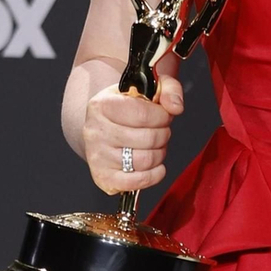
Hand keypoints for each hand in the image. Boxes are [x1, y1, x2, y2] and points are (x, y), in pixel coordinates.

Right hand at [82, 75, 183, 195]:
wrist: (103, 128)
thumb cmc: (127, 108)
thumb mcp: (147, 88)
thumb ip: (168, 89)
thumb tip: (176, 107)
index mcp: (102, 105)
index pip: (143, 114)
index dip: (162, 116)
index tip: (163, 116)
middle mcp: (95, 131)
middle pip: (148, 139)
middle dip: (163, 135)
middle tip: (161, 131)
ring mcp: (97, 156)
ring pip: (145, 160)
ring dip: (160, 154)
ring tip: (156, 146)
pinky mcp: (104, 177)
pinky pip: (137, 182)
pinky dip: (154, 175)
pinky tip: (155, 165)